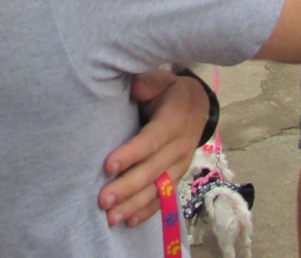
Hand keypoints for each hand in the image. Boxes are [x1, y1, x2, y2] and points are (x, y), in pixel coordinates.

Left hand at [99, 70, 207, 227]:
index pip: (151, 140)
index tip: (108, 166)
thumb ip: (147, 83)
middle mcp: (180, 146)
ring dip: (133, 205)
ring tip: (111, 218)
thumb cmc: (168, 92)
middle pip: (152, 170)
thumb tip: (134, 88)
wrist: (197, 105)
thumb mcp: (160, 80)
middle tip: (103, 200)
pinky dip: (147, 211)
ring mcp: (180, 164)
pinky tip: (129, 221)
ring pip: (157, 189)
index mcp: (174, 121)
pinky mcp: (177, 176)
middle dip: (127, 187)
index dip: (130, 154)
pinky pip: (164, 197)